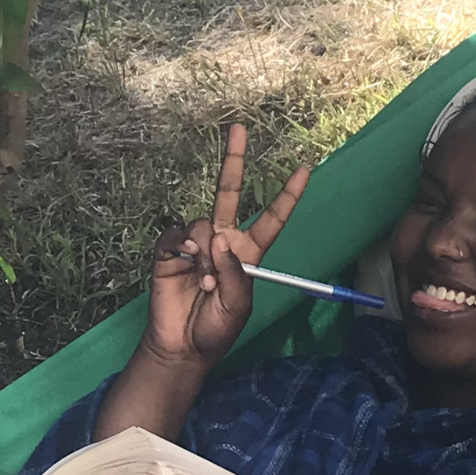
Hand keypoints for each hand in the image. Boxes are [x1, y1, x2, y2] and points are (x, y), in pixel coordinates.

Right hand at [139, 121, 310, 375]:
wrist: (181, 346)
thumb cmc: (216, 329)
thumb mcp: (239, 305)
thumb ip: (234, 272)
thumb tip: (219, 238)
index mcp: (248, 252)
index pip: (272, 217)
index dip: (287, 194)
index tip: (305, 169)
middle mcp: (224, 240)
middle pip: (229, 192)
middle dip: (233, 159)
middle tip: (239, 128)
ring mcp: (196, 243)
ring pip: (203, 223)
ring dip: (206, 252)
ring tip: (204, 281)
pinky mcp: (170, 250)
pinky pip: (178, 233)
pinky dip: (182, 246)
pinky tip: (185, 263)